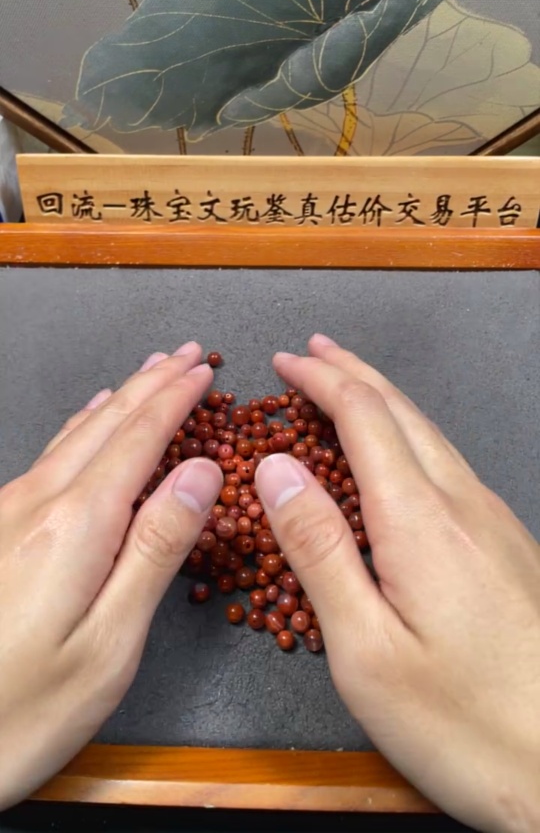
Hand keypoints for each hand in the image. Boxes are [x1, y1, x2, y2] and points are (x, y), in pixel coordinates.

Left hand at [0, 343, 221, 809]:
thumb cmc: (30, 708)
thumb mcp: (112, 640)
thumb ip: (157, 547)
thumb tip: (201, 471)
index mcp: (76, 526)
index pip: (138, 440)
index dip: (175, 400)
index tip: (205, 371)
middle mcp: (37, 505)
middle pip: (106, 425)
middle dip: (152, 384)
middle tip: (188, 354)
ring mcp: (9, 514)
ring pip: (76, 435)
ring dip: (121, 398)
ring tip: (150, 373)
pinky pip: (51, 455)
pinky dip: (84, 426)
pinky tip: (88, 421)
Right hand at [255, 335, 539, 832]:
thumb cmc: (459, 723)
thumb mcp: (364, 648)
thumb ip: (318, 549)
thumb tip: (276, 468)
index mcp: (421, 522)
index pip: (364, 418)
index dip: (322, 381)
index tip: (286, 362)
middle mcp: (465, 507)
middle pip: (404, 412)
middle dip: (354, 374)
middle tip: (314, 353)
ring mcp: (495, 524)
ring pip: (432, 436)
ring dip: (384, 402)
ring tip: (348, 388)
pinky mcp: (509, 548)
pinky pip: (451, 469)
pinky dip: (410, 440)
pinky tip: (399, 460)